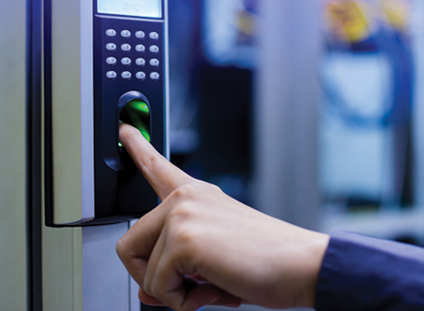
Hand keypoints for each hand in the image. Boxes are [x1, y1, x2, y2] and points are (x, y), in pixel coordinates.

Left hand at [116, 123, 329, 310]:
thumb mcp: (214, 259)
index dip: (138, 148)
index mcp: (197, 195)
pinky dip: (182, 302)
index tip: (124, 130)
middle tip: (189, 286)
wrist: (300, 264)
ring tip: (213, 284)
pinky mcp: (184, 238)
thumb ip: (179, 267)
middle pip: (130, 246)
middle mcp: (185, 198)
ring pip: (144, 273)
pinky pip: (158, 287)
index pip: (159, 167)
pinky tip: (214, 289)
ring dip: (175, 293)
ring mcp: (182, 214)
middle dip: (152, 278)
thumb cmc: (267, 260)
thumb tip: (148, 293)